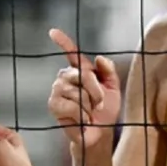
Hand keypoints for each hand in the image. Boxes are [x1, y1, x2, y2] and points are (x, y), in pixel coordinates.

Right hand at [47, 29, 121, 149]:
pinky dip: (81, 115)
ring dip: (89, 106)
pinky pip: (71, 106)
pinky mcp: (53, 104)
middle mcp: (65, 76)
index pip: (71, 53)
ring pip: (78, 92)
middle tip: (100, 105)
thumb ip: (109, 72)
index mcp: (79, 70)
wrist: (99, 133)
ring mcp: (57, 90)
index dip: (63, 42)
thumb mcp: (113, 89)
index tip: (53, 32)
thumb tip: (99, 58)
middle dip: (97, 92)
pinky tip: (81, 120)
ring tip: (89, 114)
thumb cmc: (105, 111)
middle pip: (83, 75)